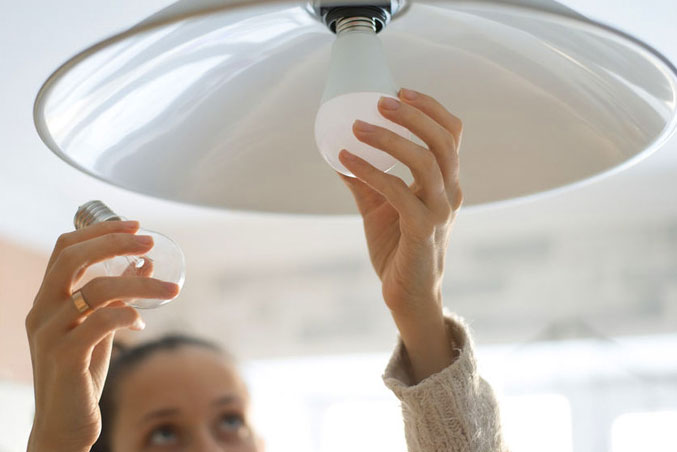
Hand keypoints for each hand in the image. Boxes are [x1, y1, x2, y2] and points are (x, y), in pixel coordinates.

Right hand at [25, 221, 179, 451]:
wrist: (63, 424)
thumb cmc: (81, 373)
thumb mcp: (99, 328)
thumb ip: (116, 297)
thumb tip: (145, 263)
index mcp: (47, 299)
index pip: (65, 248)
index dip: (99, 231)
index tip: (134, 225)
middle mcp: (41, 311)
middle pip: (72, 258)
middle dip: (114, 243)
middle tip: (150, 242)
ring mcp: (49, 333)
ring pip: (97, 289)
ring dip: (142, 285)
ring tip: (171, 291)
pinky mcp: (64, 356)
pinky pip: (102, 321)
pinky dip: (128, 315)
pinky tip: (140, 325)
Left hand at [339, 88, 462, 382]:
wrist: (408, 294)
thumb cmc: (397, 247)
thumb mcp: (380, 206)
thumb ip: (365, 179)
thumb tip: (336, 150)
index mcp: (446, 183)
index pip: (451, 134)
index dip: (430, 108)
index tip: (399, 89)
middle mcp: (450, 193)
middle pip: (443, 141)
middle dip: (413, 115)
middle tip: (381, 100)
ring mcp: (440, 212)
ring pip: (425, 161)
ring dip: (390, 139)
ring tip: (358, 125)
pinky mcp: (423, 231)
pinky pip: (398, 191)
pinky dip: (370, 171)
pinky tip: (345, 160)